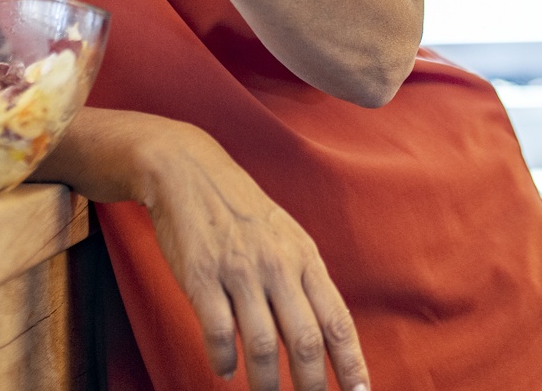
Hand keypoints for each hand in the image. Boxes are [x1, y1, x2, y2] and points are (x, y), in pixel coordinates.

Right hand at [142, 125, 370, 390]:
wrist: (190, 173)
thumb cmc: (242, 211)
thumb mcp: (286, 238)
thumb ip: (305, 281)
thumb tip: (325, 334)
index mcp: (305, 258)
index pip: (337, 320)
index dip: (351, 362)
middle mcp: (278, 266)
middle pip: (306, 340)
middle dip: (313, 385)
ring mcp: (240, 271)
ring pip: (264, 343)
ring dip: (267, 382)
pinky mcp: (202, 276)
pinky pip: (219, 330)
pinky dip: (224, 360)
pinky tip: (226, 371)